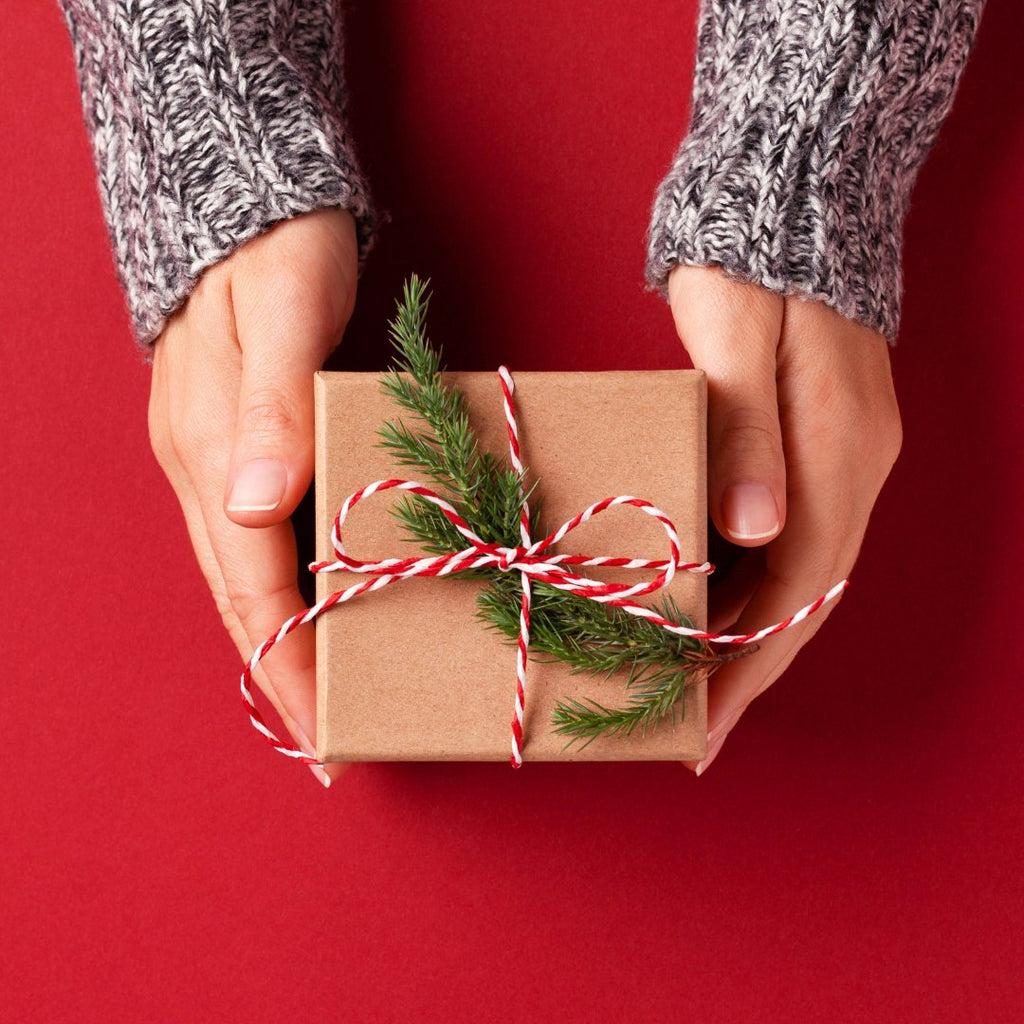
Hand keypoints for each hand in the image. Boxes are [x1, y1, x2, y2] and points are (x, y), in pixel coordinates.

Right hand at [148, 208, 357, 787]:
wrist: (255, 205)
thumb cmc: (281, 253)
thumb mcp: (286, 313)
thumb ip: (273, 406)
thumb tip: (253, 504)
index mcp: (212, 451)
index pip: (250, 586)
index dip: (285, 662)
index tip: (320, 730)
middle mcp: (206, 470)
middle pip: (243, 597)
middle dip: (284, 674)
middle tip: (330, 742)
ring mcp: (218, 461)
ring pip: (248, 575)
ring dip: (284, 640)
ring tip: (327, 696)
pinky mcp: (242, 447)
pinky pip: (261, 540)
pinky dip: (288, 588)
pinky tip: (322, 609)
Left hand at [667, 265, 901, 774]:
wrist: (788, 194)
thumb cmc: (750, 263)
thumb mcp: (739, 339)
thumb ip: (747, 434)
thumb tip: (758, 528)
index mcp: (839, 452)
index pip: (799, 590)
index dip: (750, 664)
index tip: (704, 723)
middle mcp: (852, 464)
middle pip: (802, 594)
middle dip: (745, 664)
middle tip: (687, 720)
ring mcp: (839, 452)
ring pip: (794, 569)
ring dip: (745, 626)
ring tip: (684, 676)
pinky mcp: (813, 438)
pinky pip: (786, 532)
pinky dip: (747, 578)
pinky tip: (702, 598)